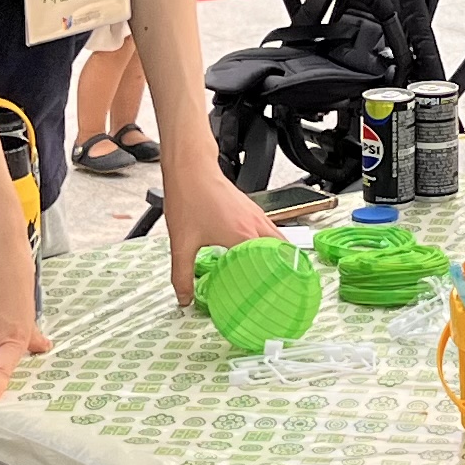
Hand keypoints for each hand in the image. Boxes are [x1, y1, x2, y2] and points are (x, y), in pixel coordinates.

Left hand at [160, 159, 275, 303]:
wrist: (189, 167)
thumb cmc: (188, 197)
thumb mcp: (181, 243)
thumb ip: (181, 274)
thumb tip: (184, 297)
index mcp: (242, 235)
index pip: (273, 263)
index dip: (278, 280)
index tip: (280, 295)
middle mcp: (254, 223)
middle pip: (282, 250)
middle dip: (283, 270)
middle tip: (279, 288)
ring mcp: (254, 213)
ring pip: (277, 238)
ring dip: (277, 255)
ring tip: (271, 274)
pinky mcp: (249, 208)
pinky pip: (268, 229)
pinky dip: (269, 243)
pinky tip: (253, 252)